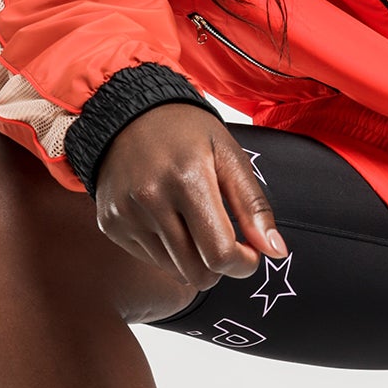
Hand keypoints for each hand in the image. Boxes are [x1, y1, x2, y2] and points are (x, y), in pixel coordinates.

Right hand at [94, 104, 286, 289]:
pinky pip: (152, 261)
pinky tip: (169, 221)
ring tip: (196, 226)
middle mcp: (151, 199)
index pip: (219, 253)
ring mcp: (126, 214)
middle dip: (221, 267)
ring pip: (176, 272)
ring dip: (195, 259)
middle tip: (225, 242)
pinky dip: (169, 252)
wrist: (128, 114)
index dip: (243, 264)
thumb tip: (276, 251)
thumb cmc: (187, 133)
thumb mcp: (229, 156)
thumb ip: (254, 206)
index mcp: (187, 178)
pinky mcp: (112, 225)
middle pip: (198, 273)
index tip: (249, 253)